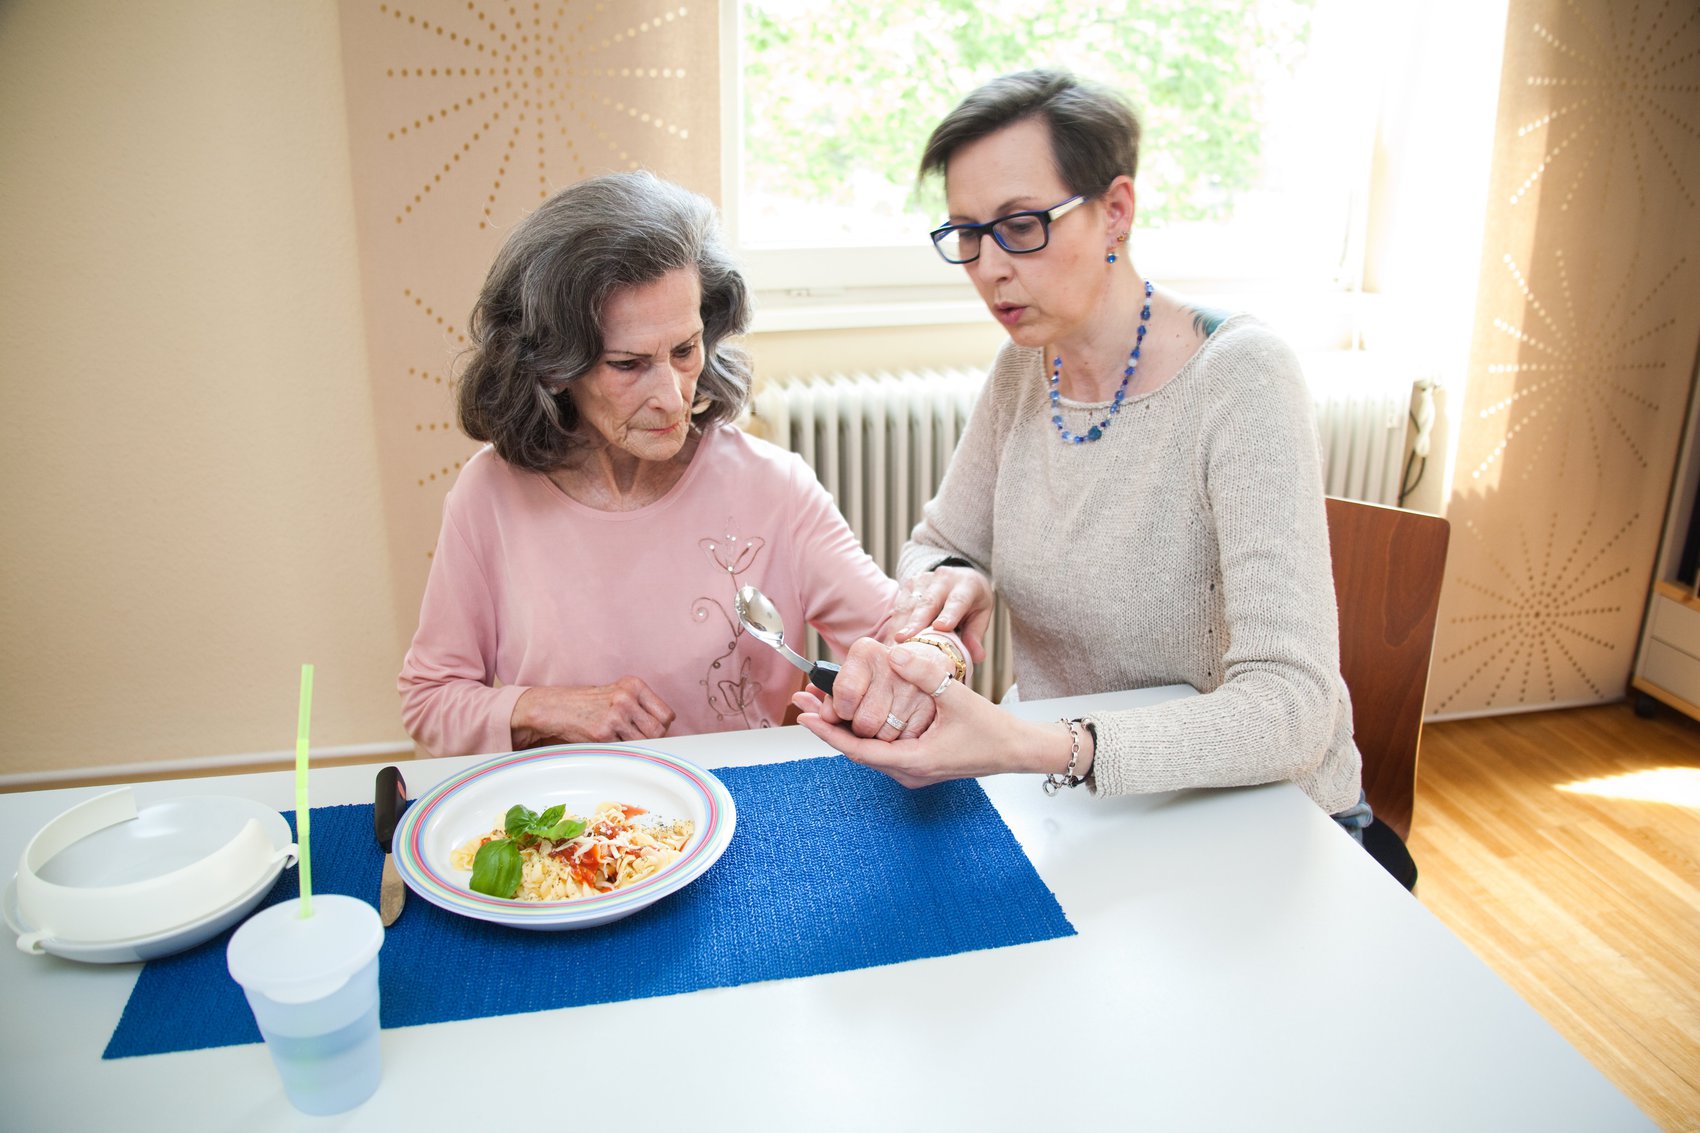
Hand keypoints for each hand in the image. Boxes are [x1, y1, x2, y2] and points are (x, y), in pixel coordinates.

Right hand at [510, 677, 674, 746]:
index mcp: (634, 685)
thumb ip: (641, 706)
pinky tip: (610, 742)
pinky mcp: (603, 734)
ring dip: (637, 746)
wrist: (558, 708)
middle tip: (638, 739)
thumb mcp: (619, 693)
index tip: (652, 730)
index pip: (667, 715)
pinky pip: (625, 750)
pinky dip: (621, 750)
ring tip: (623, 740)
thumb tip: (666, 730)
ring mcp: (615, 716)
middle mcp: (626, 698)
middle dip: (652, 739)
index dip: (662, 726)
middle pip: (659, 731)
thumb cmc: (591, 703)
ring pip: (644, 743)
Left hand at [795, 646, 1082, 788]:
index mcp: (913, 762)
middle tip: (806, 701)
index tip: (806, 715)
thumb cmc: (993, 730)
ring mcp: (912, 770)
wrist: (1017, 750)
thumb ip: (925, 675)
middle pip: (857, 751)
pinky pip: (884, 748)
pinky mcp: (918, 763)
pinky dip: (867, 730)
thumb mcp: (958, 698)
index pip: (858, 750)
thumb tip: (893, 652)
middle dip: (830, 726)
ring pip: (869, 750)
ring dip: (846, 728)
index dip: (828, 732)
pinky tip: (857, 712)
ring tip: (823, 703)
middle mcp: (908, 773)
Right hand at [893, 565, 992, 661]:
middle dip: (915, 622)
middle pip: (928, 602)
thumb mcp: (981, 614)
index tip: (940, 627)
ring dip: (899, 626)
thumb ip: (975, 634)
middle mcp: (944, 579)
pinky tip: (887, 641)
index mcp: (966, 585)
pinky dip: (893, 625)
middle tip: (903, 640)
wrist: (959, 577)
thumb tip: (977, 656)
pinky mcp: (909, 584)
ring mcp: (924, 580)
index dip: (949, 614)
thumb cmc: (971, 600)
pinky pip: (899, 607)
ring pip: (909, 605)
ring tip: (892, 646)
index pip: (958, 600)